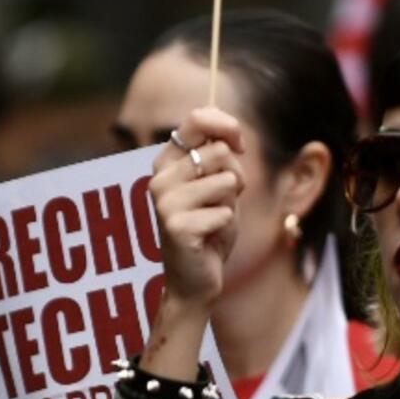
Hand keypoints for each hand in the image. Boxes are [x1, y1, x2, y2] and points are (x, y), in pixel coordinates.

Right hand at [153, 106, 245, 308]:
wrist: (194, 280)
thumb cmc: (209, 227)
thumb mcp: (218, 184)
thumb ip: (220, 156)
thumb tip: (231, 134)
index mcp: (166, 161)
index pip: (197, 119)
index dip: (228, 126)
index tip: (240, 145)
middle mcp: (159, 177)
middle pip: (219, 151)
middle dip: (236, 175)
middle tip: (223, 200)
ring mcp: (165, 202)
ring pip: (225, 180)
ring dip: (231, 202)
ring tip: (215, 219)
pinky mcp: (176, 226)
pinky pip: (224, 212)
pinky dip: (226, 225)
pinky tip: (208, 238)